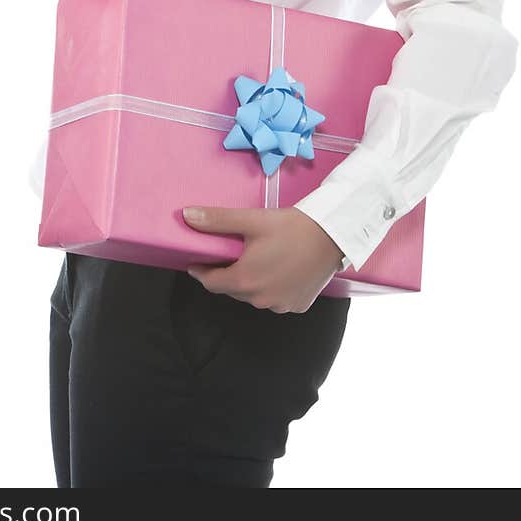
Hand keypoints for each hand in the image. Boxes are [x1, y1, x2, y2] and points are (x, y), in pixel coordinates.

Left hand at [181, 205, 345, 312]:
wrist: (333, 236)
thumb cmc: (292, 227)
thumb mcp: (251, 220)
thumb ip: (217, 220)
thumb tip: (187, 215)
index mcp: (244, 280)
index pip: (210, 283)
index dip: (201, 271)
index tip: (197, 262)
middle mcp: (260, 299)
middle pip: (232, 289)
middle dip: (227, 274)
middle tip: (230, 254)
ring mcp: (280, 305)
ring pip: (254, 295)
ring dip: (251, 282)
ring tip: (256, 259)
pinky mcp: (297, 305)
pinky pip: (276, 299)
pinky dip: (272, 287)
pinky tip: (278, 269)